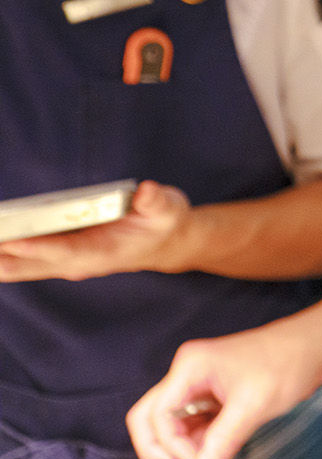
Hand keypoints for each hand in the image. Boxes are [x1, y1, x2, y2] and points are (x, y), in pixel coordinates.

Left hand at [0, 180, 190, 281]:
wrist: (165, 244)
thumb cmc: (164, 223)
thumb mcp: (169, 208)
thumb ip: (156, 201)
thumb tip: (145, 191)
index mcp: (104, 252)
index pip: (66, 251)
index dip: (39, 246)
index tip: (13, 239)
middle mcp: (78, 262)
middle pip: (30, 264)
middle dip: (2, 255)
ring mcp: (64, 262)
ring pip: (19, 267)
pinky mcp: (57, 256)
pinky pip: (20, 261)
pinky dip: (0, 254)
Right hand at [127, 318, 321, 458]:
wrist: (314, 348)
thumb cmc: (287, 362)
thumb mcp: (255, 404)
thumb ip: (225, 439)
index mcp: (190, 367)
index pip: (157, 415)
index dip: (172, 446)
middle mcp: (187, 375)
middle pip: (150, 418)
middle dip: (161, 449)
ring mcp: (198, 385)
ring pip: (171, 425)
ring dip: (184, 448)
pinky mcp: (212, 396)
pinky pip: (193, 425)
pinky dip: (199, 442)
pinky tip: (218, 451)